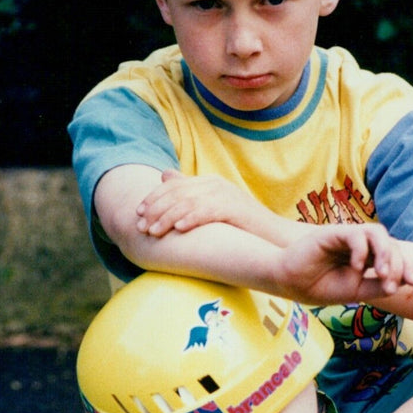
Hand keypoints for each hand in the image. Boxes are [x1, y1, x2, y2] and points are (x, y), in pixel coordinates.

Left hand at [136, 170, 266, 236]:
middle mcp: (215, 184)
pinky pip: (207, 212)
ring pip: (188, 203)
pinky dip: (191, 219)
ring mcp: (226, 195)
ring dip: (167, 218)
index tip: (137, 213)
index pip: (174, 185)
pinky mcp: (235, 208)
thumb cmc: (242, 227)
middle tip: (140, 226)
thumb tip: (165, 176)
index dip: (153, 198)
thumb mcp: (213, 208)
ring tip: (153, 232)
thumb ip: (191, 193)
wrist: (274, 237)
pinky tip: (178, 230)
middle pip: (177, 192)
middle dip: (155, 209)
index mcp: (209, 182)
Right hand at [277, 223, 412, 305]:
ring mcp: (348, 237)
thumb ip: (377, 287)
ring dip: (385, 252)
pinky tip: (355, 268)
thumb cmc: (321, 286)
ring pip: (377, 232)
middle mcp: (361, 245)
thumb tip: (402, 283)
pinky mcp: (333, 233)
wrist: (291, 284)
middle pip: (390, 244)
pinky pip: (356, 234)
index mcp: (368, 258)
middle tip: (390, 284)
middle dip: (397, 264)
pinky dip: (360, 251)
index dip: (408, 266)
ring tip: (380, 273)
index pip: (395, 255)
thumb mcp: (356, 292)